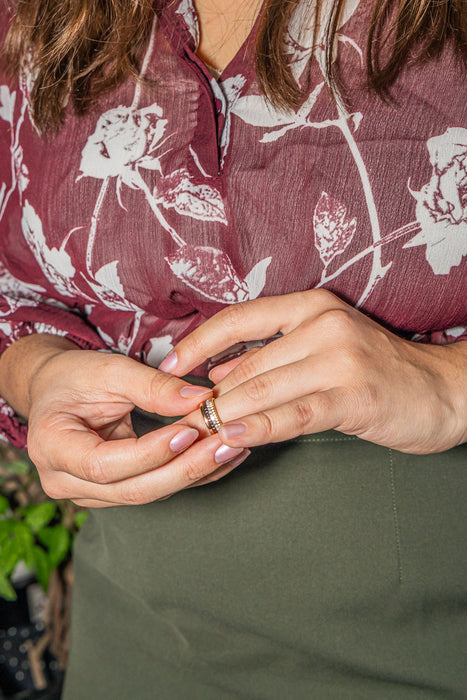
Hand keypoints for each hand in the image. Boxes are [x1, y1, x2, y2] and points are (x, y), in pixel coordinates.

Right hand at [27, 348, 248, 506]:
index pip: (105, 464)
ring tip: (231, 446)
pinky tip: (220, 457)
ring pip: (149, 493)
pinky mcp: (111, 492)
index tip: (190, 431)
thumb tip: (199, 399)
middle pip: (133, 489)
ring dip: (194, 472)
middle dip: (185, 468)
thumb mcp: (109, 370)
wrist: (54, 390)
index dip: (151, 453)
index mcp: (52, 447)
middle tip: (225, 443)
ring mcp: (87, 493)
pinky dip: (189, 474)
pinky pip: (154, 490)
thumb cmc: (73, 376)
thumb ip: (152, 386)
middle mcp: (64, 481)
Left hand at [160, 289, 466, 453]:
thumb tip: (216, 370)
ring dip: (223, 415)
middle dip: (207, 395)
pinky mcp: (353, 394)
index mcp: (311, 306)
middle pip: (247, 362)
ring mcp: (340, 357)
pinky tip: (231, 437)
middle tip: (178, 419)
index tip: (168, 366)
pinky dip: (258, 427)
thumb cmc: (377, 371)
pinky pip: (294, 413)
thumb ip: (271, 356)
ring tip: (194, 433)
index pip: (239, 319)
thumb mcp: (323, 348)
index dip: (197, 343)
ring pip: (263, 388)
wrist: (442, 389)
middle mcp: (323, 324)